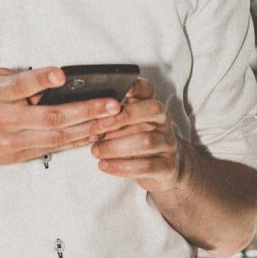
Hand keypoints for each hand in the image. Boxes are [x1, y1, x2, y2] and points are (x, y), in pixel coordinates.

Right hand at [0, 67, 116, 167]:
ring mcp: (11, 142)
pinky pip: (50, 148)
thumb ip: (18, 82)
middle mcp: (4, 121)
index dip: (41, 80)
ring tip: (112, 121)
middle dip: (85, 111)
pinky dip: (73, 141)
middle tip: (113, 105)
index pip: (21, 86)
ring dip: (87, 129)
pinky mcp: (15, 156)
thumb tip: (52, 82)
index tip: (60, 74)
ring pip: (56, 138)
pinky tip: (92, 134)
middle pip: (50, 118)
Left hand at [89, 77, 180, 191]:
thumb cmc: (135, 141)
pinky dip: (123, 166)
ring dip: (116, 146)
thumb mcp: (123, 125)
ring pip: (147, 141)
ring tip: (96, 150)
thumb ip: (110, 117)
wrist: (161, 170)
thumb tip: (89, 113)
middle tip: (98, 127)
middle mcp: (163, 121)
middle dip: (122, 117)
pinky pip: (147, 166)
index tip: (115, 92)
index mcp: (150, 106)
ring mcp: (168, 143)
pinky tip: (106, 165)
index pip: (147, 89)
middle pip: (152, 110)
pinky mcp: (168, 166)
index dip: (134, 87)